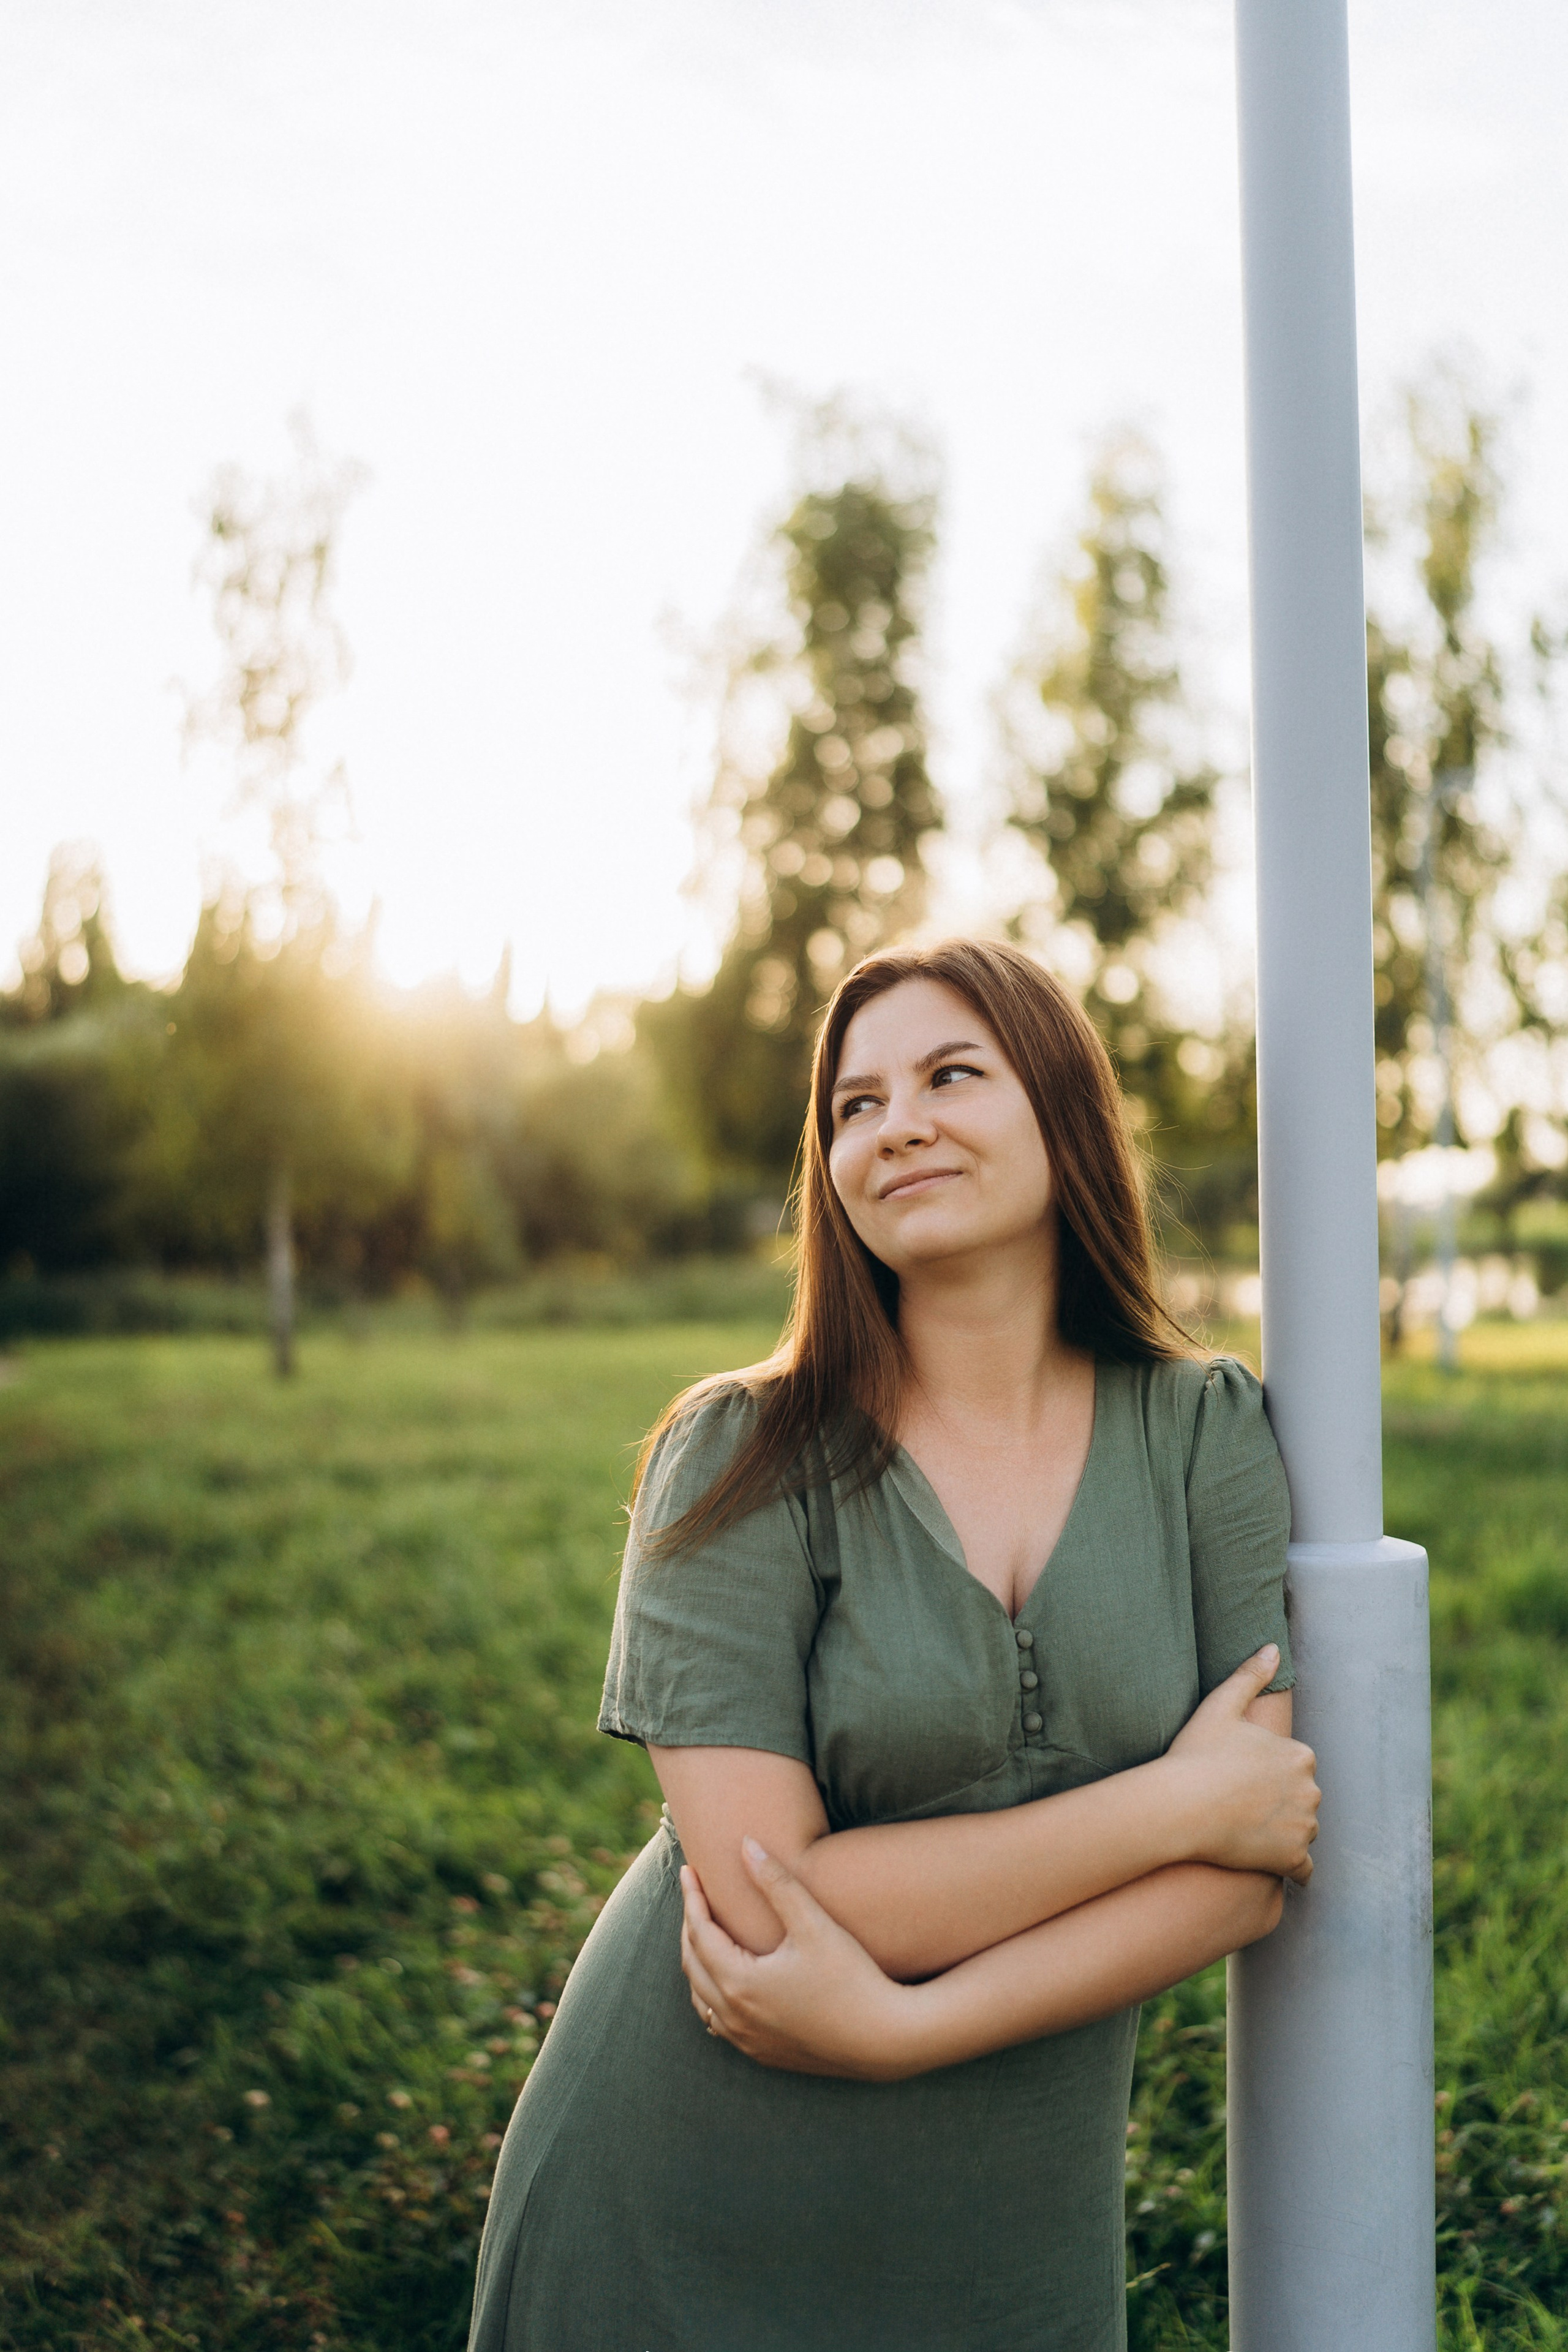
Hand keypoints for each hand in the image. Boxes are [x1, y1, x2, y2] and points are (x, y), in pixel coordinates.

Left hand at [680, 1838, 914, 2080]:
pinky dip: (711, 1996)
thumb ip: (777, 1883)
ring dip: (697, 1962)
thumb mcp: (813, 1924)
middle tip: (695, 1894)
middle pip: (694, 1964)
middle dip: (690, 1926)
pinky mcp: (764, 2054)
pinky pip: (720, 2023)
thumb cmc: (852, 1978)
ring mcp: (748, 2041)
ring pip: (702, 1998)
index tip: (689, 1869)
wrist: (886, 2038)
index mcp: (740, 1983)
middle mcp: (735, 2016)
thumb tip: (746, 1845)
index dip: (693, 1898)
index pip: (700, 1933)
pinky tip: (724, 1982)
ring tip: (705, 1931)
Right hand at [1165, 1645, 1319, 1884]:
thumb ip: (1250, 1676)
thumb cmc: (1196, 1755)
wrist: (1181, 1806)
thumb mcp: (1220, 1706)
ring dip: (1284, 1835)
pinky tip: (1266, 1864)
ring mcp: (1304, 1827)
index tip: (1241, 1780)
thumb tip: (1273, 1647)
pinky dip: (1290, 1868)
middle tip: (1242, 1809)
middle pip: (1301, 1800)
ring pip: (1302, 1832)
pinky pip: (1303, 1870)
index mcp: (1300, 1755)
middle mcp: (1311, 1790)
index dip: (1267, 1775)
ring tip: (1247, 1835)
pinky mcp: (1293, 1859)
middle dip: (1280, 1805)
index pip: (1295, 1768)